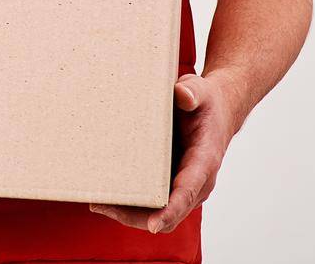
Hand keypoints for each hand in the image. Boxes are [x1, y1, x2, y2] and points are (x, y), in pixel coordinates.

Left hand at [88, 71, 241, 233]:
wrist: (216, 110)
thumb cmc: (206, 102)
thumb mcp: (200, 91)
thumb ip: (192, 93)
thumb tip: (181, 95)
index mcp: (204, 161)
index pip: (188, 191)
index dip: (171, 210)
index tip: (154, 225)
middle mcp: (197, 181)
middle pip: (169, 212)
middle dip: (138, 217)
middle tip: (102, 207)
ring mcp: (184, 185)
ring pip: (159, 212)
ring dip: (130, 214)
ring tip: (97, 204)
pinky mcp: (172, 182)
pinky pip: (154, 202)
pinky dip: (132, 205)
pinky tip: (106, 197)